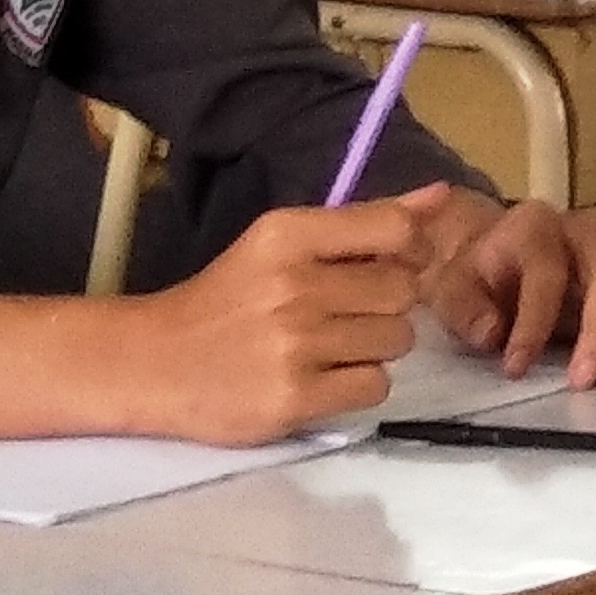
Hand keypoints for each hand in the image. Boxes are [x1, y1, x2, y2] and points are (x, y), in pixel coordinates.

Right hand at [129, 190, 437, 442]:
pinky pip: (375, 386)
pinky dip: (359, 384)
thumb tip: (441, 196)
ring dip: (376, 345)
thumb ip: (364, 220)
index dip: (411, 250)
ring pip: (397, 340)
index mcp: (289, 234)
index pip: (395, 229)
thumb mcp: (284, 242)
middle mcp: (295, 285)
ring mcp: (295, 345)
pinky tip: (325, 377)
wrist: (155, 363)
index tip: (393, 264)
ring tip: (334, 346)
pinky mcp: (295, 398)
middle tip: (351, 312)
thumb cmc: (228, 297)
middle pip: (403, 290)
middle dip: (388, 303)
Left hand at [423, 195, 595, 386]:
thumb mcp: (450, 286)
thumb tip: (491, 331)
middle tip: (582, 380)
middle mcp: (587, 235)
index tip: (514, 368)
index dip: (533, 322)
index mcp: (538, 228)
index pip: (548, 271)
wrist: (490, 260)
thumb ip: (464, 306)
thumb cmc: (475, 276)